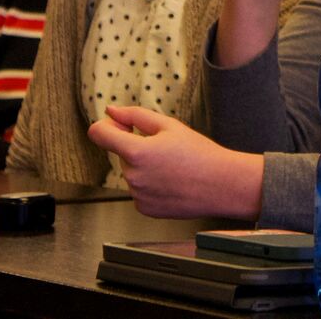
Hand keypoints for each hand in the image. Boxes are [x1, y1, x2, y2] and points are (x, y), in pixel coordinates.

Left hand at [88, 105, 262, 219]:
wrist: (222, 185)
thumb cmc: (199, 154)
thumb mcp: (169, 125)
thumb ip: (135, 115)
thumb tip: (111, 110)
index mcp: (136, 152)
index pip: (99, 134)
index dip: (106, 125)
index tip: (119, 124)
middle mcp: (132, 176)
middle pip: (121, 153)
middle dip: (137, 147)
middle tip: (168, 149)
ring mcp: (137, 196)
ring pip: (132, 172)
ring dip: (145, 167)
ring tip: (174, 167)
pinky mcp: (144, 209)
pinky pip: (139, 190)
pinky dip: (150, 185)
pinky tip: (172, 183)